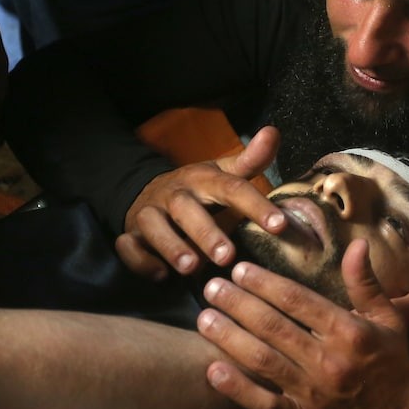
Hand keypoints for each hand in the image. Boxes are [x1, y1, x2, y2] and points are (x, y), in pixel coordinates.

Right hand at [116, 126, 287, 278]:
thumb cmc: (198, 192)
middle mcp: (174, 194)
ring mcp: (149, 213)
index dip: (255, 205)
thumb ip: (251, 162)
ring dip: (171, 246)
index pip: (231, 187)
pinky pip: (128, 246)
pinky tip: (160, 275)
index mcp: (202, 179)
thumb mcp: (223, 174)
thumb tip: (273, 132)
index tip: (279, 225)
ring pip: (153, 225)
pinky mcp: (131, 234)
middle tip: (226, 256)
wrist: (150, 193)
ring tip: (190, 267)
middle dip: (205, 232)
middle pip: (186, 208)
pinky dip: (140, 260)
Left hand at [197, 239, 408, 408]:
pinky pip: (264, 403)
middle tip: (211, 288)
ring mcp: (312, 393)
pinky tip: (213, 370)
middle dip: (238, 304)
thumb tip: (356, 244)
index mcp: (349, 332)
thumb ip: (367, 283)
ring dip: (229, 338)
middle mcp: (328, 361)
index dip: (265, 283)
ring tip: (204, 318)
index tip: (239, 270)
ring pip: (263, 361)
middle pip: (273, 327)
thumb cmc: (392, 365)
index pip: (298, 301)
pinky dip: (237, 388)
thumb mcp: (389, 320)